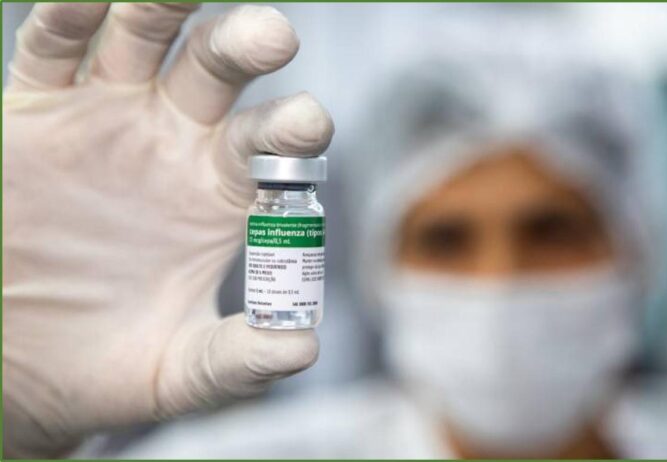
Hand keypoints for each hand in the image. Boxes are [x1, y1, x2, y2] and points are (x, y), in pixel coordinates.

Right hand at [3, 3, 333, 456]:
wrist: (21, 368)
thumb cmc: (109, 363)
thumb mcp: (180, 369)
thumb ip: (240, 358)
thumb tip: (302, 346)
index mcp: (219, 188)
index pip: (266, 144)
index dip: (290, 129)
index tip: (309, 124)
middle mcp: (171, 139)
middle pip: (216, 71)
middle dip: (242, 45)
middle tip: (275, 34)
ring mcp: (105, 117)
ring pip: (141, 39)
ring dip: (164, 7)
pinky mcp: (36, 113)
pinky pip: (53, 49)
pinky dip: (71, 16)